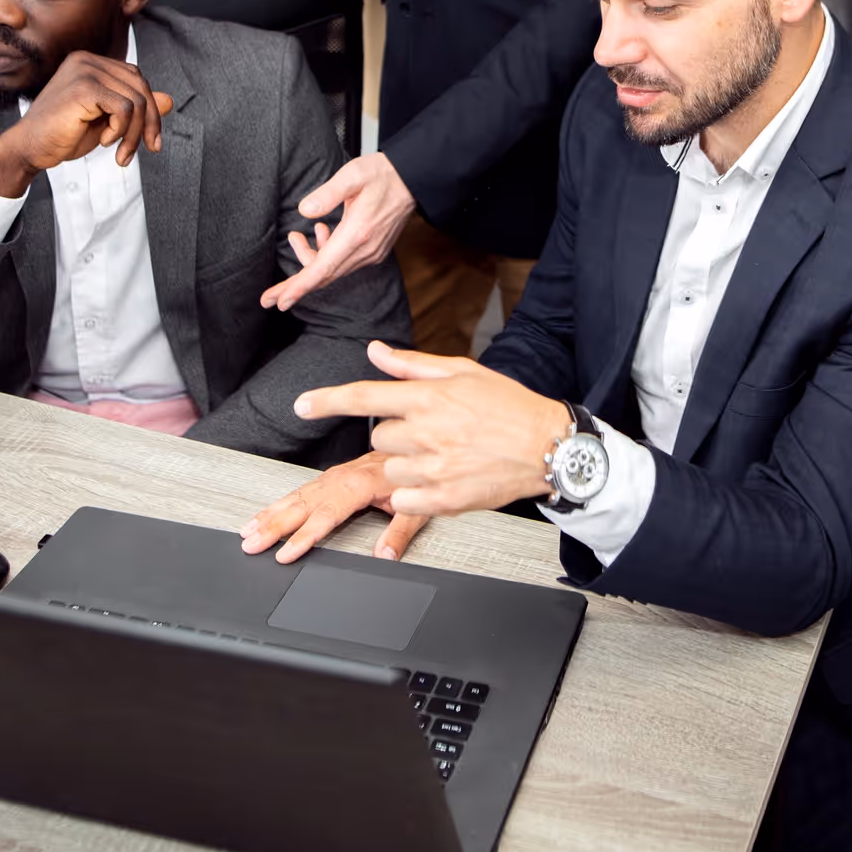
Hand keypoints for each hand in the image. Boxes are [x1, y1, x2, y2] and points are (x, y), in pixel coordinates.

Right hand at [0, 51, 174, 197]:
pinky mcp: (84, 88)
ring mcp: (85, 70)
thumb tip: (169, 101)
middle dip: (150, 123)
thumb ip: (136, 108)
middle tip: (147, 150)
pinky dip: (121, 131)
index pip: (136, 79)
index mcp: (91, 62)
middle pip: (140, 87)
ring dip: (134, 134)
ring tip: (120, 153)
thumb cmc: (63, 134)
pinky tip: (104, 141)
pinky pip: (124, 109)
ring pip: (136, 101)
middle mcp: (88, 60)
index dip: (150, 111)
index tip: (151, 141)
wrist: (30, 148)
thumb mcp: (107, 121)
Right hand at [239, 452, 428, 564]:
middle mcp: (342, 478)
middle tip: (251, 544)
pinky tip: (265, 514)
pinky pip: (300, 490)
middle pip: (302, 505)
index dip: (304, 536)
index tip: (285, 553)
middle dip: (273, 526)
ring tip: (248, 531)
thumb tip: (385, 556)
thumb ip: (401, 532)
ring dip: (269, 514)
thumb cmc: (418, 474)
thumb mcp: (420, 506)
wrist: (418, 442)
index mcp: (361, 484)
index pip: (326, 515)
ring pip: (295, 496)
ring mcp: (334, 476)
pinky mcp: (331, 476)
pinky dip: (278, 503)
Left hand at [261, 153, 415, 312]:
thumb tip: (305, 211)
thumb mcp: (353, 175)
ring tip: (295, 236)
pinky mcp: (374, 251)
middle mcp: (365, 250)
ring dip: (310, 259)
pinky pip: (344, 263)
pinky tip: (321, 232)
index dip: (299, 287)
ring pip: (333, 269)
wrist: (413, 179)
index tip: (279, 301)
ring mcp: (371, 253)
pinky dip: (325, 254)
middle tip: (269, 298)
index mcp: (357, 233)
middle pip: (324, 277)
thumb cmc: (382, 174)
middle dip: (295, 287)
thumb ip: (327, 193)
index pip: (322, 268)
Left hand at [293, 341, 569, 518]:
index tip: (301, 405)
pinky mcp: (444, 499)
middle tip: (428, 431)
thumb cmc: (508, 405)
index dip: (327, 400)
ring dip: (405, 464)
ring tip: (441, 455)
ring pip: (389, 469)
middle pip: (377, 436)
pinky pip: (402, 501)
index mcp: (429, 396)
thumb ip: (413, 364)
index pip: (364, 395)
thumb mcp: (463, 371)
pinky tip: (439, 480)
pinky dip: (413, 494)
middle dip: (394, 434)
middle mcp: (427, 431)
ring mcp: (434, 468)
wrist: (549, 447)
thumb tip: (375, 351)